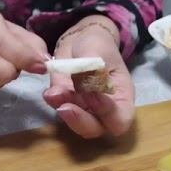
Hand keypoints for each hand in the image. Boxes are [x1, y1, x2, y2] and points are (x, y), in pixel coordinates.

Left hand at [43, 16, 135, 137]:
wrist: (80, 40)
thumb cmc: (98, 46)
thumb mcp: (99, 50)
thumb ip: (93, 68)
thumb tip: (88, 86)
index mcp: (121, 98)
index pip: (120, 121)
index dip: (107, 114)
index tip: (93, 94)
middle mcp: (103, 110)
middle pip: (95, 129)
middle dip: (79, 120)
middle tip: (65, 106)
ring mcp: (83, 109)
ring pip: (75, 124)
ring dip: (64, 112)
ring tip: (54, 93)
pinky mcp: (66, 103)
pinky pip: (59, 110)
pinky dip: (53, 102)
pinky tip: (49, 91)